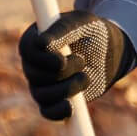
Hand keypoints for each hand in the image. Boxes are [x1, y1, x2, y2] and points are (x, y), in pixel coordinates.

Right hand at [18, 11, 133, 120]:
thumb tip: (42, 44)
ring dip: (67, 88)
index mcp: (34, 40)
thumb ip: (62, 30)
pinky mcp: (53, 100)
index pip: (27, 51)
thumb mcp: (81, 23)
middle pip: (35, 75)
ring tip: (86, 77)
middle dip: (62, 71)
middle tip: (82, 61)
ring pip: (42, 95)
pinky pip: (48, 112)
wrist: (109, 51)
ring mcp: (40, 84)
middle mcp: (32, 64)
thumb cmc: (92, 32)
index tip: (62, 61)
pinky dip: (57, 111)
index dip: (42, 59)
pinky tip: (70, 107)